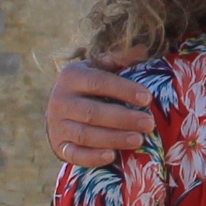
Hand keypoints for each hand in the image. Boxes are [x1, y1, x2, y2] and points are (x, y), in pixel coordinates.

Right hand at [45, 47, 154, 167]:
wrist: (60, 108)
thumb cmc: (90, 85)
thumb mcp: (99, 67)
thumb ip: (119, 59)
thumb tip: (144, 49)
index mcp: (71, 76)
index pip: (98, 82)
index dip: (123, 90)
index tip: (147, 98)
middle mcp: (60, 100)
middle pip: (93, 112)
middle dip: (123, 119)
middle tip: (149, 124)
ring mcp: (57, 124)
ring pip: (85, 134)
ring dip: (113, 138)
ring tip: (139, 140)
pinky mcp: (59, 145)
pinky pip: (74, 154)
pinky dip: (91, 157)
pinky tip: (112, 156)